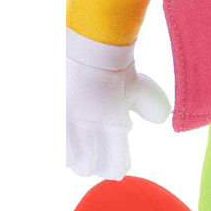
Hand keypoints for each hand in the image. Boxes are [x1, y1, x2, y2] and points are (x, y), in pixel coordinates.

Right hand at [66, 28, 170, 179]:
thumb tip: (160, 120)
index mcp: (111, 125)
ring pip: (66, 158)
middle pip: (86, 168)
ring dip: (75, 152)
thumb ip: (155, 108)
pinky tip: (70, 126)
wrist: (91, 42)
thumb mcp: (144, 87)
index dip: (118, 164)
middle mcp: (83, 127)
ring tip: (84, 136)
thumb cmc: (119, 65)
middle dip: (95, 161)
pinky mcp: (51, 112)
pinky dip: (62, 139)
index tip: (120, 156)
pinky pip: (54, 140)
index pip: (114, 168)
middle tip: (100, 146)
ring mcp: (62, 120)